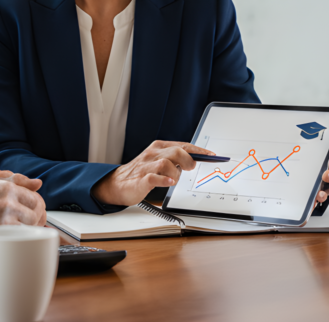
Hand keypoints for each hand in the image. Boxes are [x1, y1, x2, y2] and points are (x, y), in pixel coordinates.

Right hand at [0, 170, 45, 244]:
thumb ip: (17, 179)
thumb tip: (37, 183)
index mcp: (7, 188)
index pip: (36, 199)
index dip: (38, 207)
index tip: (35, 211)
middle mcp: (7, 202)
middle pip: (36, 214)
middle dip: (37, 219)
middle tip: (31, 223)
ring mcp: (4, 220)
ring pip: (31, 227)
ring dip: (30, 230)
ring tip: (23, 230)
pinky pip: (21, 237)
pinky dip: (21, 238)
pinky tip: (16, 237)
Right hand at [91, 140, 215, 206]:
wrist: (117, 183)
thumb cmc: (140, 172)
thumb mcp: (158, 160)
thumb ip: (174, 159)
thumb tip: (193, 161)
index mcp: (158, 147)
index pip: (183, 145)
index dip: (198, 151)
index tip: (211, 155)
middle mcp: (152, 154)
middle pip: (176, 152)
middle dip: (188, 160)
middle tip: (190, 169)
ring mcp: (146, 167)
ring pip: (166, 164)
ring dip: (176, 173)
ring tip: (173, 179)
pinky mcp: (141, 180)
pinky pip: (154, 178)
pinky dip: (163, 180)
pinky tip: (169, 182)